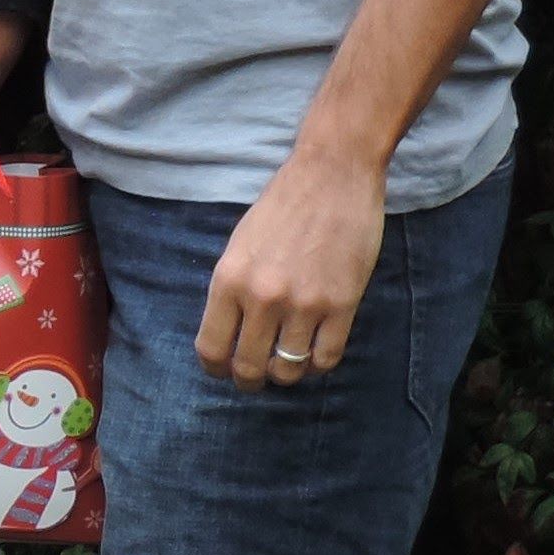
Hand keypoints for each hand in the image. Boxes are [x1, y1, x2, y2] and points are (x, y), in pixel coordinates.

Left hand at [200, 144, 386, 389]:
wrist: (332, 174)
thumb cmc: (282, 206)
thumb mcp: (239, 246)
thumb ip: (232, 290)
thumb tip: (229, 334)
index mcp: (228, 279)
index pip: (211, 348)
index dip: (216, 368)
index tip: (223, 369)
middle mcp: (262, 296)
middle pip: (248, 367)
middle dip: (248, 379)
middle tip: (255, 376)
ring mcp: (304, 303)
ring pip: (288, 369)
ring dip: (285, 374)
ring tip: (286, 363)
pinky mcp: (342, 304)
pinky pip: (326, 359)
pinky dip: (317, 364)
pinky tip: (314, 351)